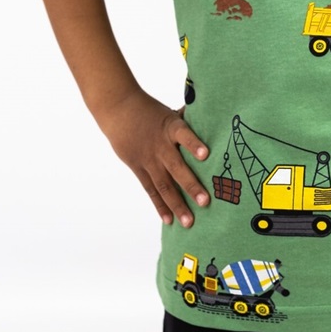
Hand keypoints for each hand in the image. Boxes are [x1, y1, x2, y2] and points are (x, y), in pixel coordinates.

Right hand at [100, 90, 209, 227]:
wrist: (118, 109)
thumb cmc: (150, 110)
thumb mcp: (170, 111)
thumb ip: (188, 121)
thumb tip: (212, 118)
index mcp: (170, 127)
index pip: (183, 134)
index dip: (194, 144)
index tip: (206, 154)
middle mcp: (160, 146)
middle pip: (177, 167)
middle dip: (191, 185)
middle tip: (205, 201)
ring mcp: (148, 159)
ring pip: (164, 185)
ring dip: (177, 204)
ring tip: (189, 222)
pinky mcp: (138, 168)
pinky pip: (151, 190)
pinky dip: (160, 206)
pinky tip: (169, 220)